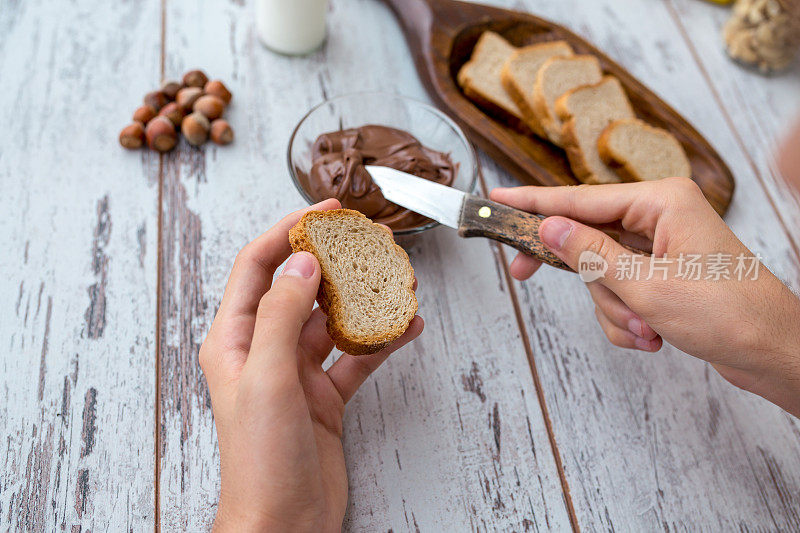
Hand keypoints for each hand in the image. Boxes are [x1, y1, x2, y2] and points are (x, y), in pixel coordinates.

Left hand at [199, 199, 423, 531]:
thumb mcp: (267, 379)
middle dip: (336, 262)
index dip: (290, 231)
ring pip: (333, 321)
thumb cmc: (261, 461)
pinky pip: (356, 358)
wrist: (283, 525)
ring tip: (398, 282)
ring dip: (364, 301)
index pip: (259, 266)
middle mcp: (264, 350)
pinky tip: (406, 328)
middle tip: (371, 242)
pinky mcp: (325, 397)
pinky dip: (380, 342)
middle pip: (300, 288)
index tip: (327, 210)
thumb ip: (282, 316)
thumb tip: (302, 262)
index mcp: (234, 339)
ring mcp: (296, 374)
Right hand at [491, 178, 799, 415]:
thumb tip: (549, 227)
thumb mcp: (646, 285)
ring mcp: (663, 247)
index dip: (533, 202)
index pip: (580, 198)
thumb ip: (590, 254)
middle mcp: (661, 217)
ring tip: (644, 329)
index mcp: (662, 202)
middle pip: (587, 237)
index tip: (497, 197)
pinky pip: (622, 292)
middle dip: (582, 276)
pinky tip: (652, 337)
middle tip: (521, 275)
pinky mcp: (664, 275)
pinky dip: (628, 319)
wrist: (774, 353)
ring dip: (615, 309)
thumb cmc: (727, 314)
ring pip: (603, 273)